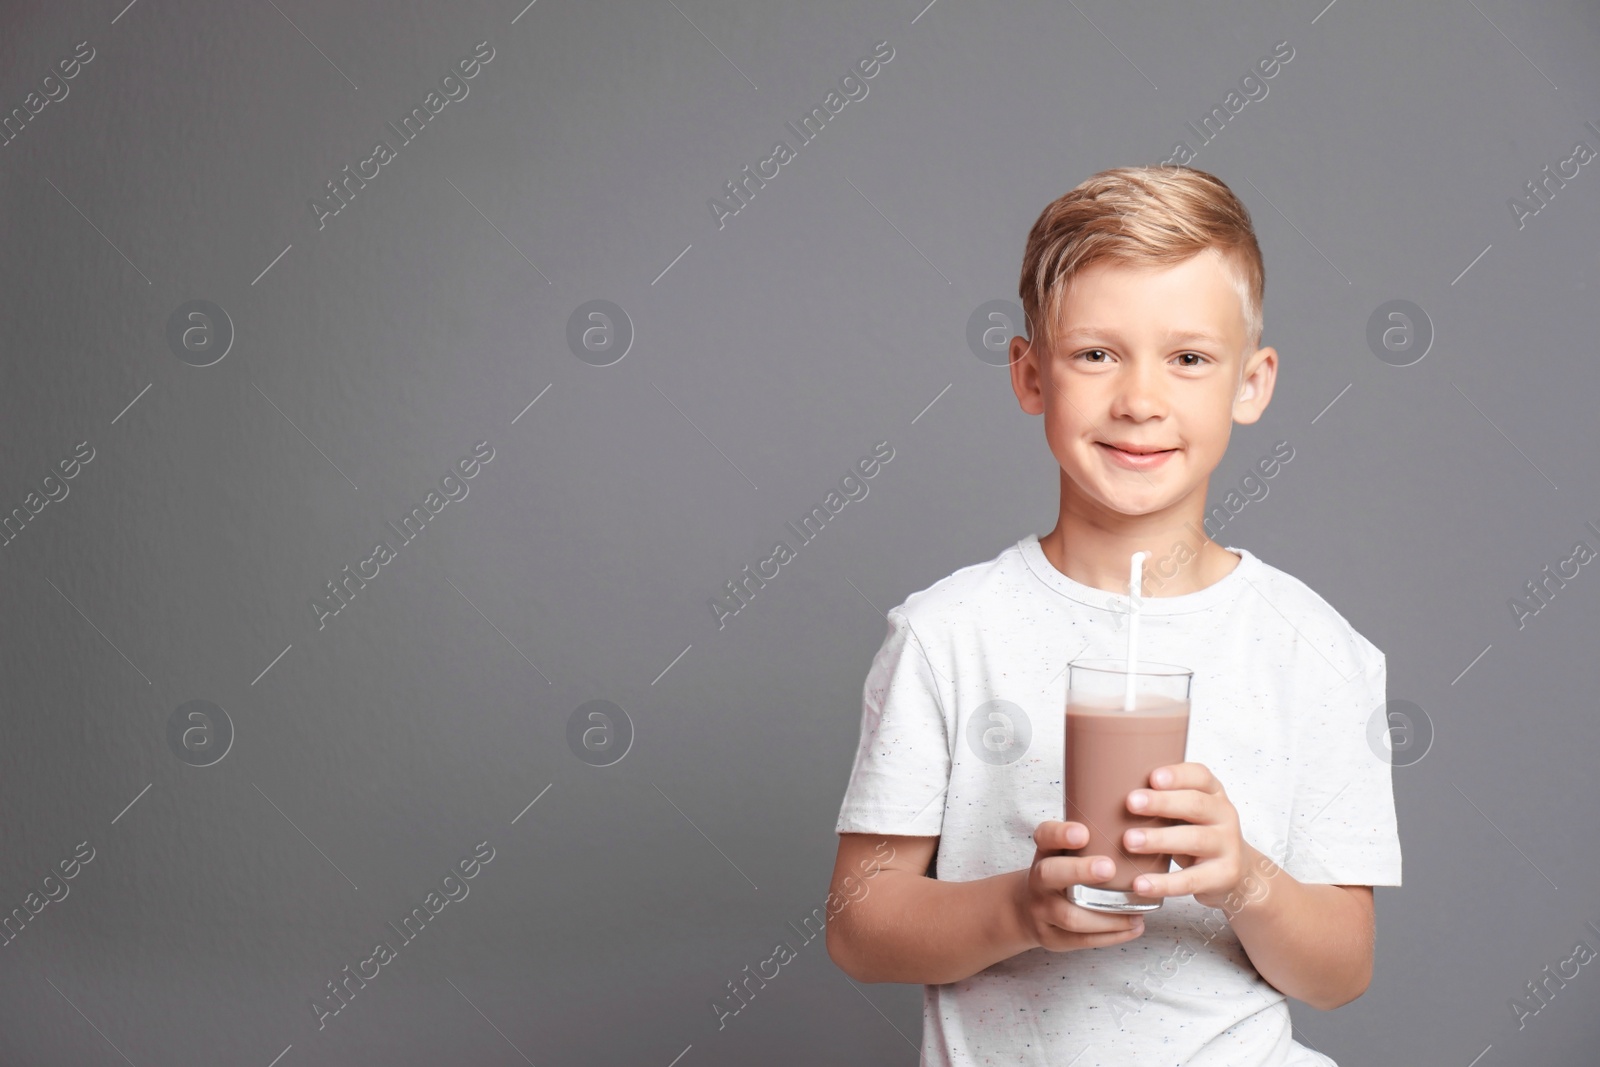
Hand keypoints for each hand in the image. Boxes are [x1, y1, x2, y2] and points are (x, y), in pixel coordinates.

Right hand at [1017, 820, 1146, 951]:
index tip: (1083, 832)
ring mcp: (1042, 911)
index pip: (1044, 837)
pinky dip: (1111, 935)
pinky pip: (1081, 941)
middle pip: (1050, 874)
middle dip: (1079, 871)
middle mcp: (1039, 881)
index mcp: (1045, 852)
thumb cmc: (1062, 872)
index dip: (1060, 834)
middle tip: (1108, 867)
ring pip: (1070, 916)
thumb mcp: (1065, 851)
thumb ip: (1094, 838)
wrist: (1027, 910)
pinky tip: (1135, 926)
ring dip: (1105, 915)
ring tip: (1136, 911)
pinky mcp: (1052, 938)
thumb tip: (1145, 814)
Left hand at [1122, 762, 1248, 909]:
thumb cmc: (1196, 832)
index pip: (1200, 776)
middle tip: (1130, 803)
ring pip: (1195, 839)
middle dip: (1162, 803)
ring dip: (1159, 839)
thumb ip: (1160, 799)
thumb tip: (1103, 788)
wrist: (1236, 872)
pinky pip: (1192, 880)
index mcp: (1212, 792)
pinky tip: (1141, 883)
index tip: (1152, 777)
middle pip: (1196, 804)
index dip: (1177, 775)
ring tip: (1129, 841)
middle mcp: (1224, 814)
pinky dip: (1165, 883)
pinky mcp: (1223, 876)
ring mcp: (1227, 845)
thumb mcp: (1185, 811)